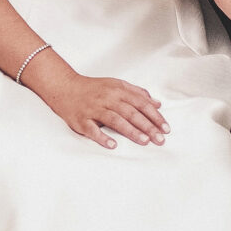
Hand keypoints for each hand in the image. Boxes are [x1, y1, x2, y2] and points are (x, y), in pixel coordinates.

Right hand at [38, 72, 168, 148]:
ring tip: (144, 140)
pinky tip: (113, 145)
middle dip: (147, 126)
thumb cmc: (93, 88)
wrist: (65, 87)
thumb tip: (157, 104)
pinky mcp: (81, 120)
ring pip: (115, 120)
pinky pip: (93, 130)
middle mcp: (107, 98)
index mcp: (117, 90)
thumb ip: (137, 93)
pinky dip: (102, 137)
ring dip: (131, 131)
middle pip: (131, 112)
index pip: (141, 103)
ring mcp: (94, 109)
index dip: (154, 116)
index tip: (165, 127)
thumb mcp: (116, 85)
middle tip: (160, 139)